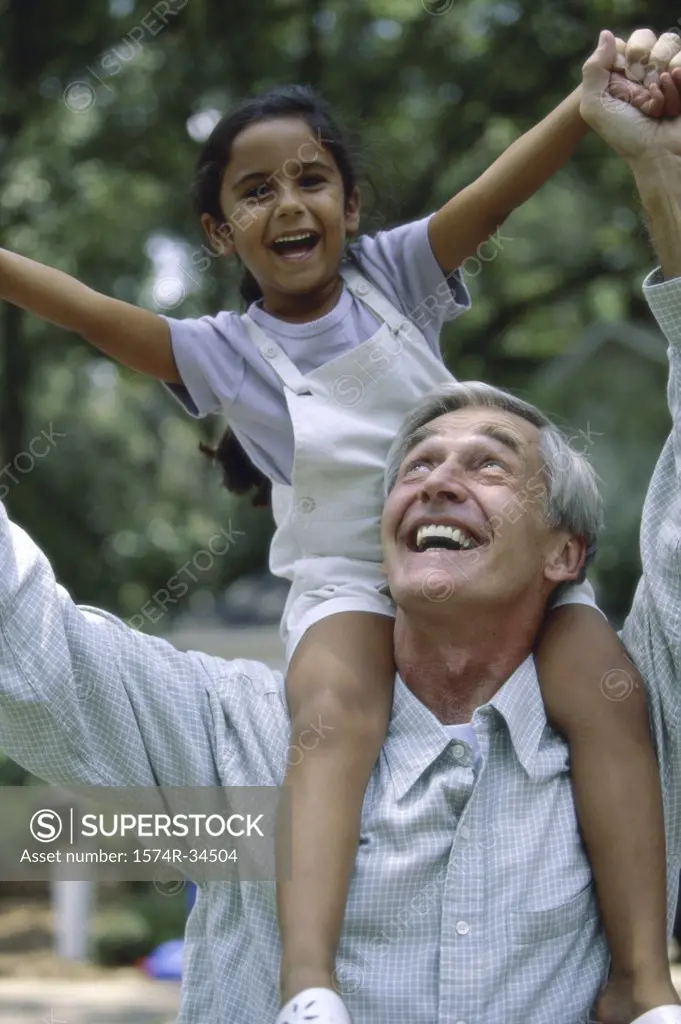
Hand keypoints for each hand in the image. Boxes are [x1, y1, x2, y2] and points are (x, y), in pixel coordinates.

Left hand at [581, 29, 680, 161]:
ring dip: (663, 80)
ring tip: (658, 104)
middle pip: (651, 41)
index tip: (626, 73)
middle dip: (647, 65)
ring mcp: (667, 79)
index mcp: (621, 77)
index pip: (629, 43)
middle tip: (644, 91)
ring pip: (670, 50)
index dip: (629, 53)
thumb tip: (607, 35)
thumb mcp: (595, 106)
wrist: (659, 155)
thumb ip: (593, 69)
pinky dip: (677, 86)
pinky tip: (671, 106)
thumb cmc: (625, 135)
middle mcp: (644, 75)